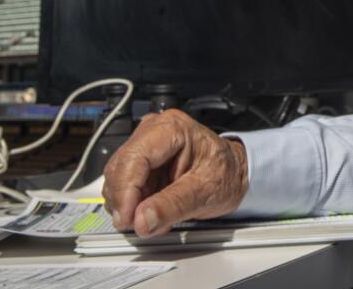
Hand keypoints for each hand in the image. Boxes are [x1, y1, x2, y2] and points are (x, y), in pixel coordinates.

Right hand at [102, 109, 248, 237]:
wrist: (234, 174)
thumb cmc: (226, 173)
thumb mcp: (206, 191)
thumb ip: (173, 205)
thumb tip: (142, 220)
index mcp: (172, 128)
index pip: (134, 158)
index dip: (125, 191)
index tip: (127, 219)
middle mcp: (154, 131)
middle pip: (120, 168)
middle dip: (126, 201)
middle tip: (142, 224)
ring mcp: (145, 146)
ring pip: (117, 179)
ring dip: (129, 204)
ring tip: (156, 216)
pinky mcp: (141, 162)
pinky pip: (124, 186)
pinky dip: (133, 204)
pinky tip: (153, 210)